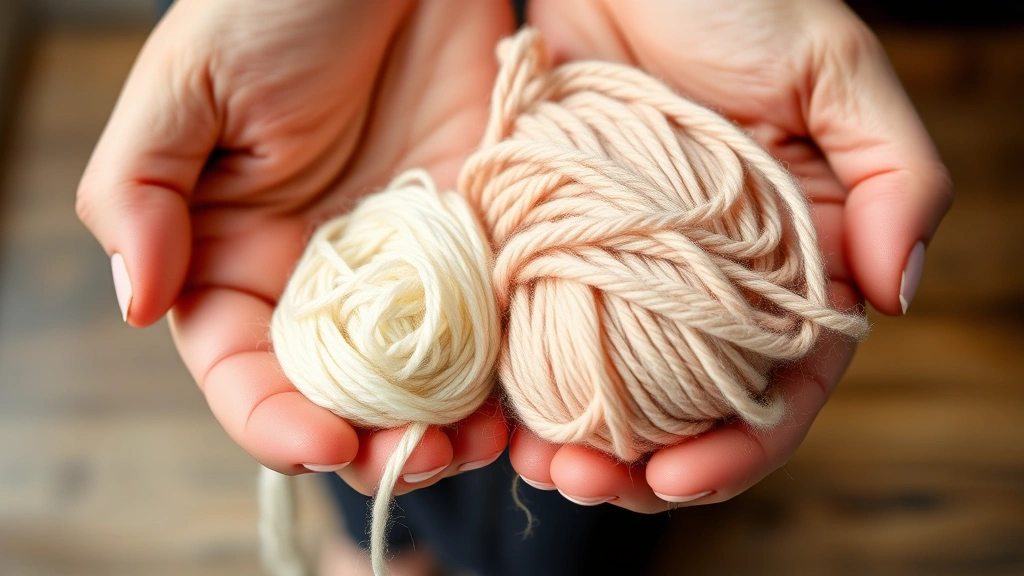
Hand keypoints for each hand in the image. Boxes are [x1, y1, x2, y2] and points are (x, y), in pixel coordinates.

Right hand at [76, 0, 514, 494]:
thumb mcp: (187, 81)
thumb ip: (142, 191)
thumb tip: (137, 302)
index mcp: (236, 259)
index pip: (245, 372)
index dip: (276, 423)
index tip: (325, 445)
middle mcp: (323, 280)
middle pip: (343, 398)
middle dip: (379, 443)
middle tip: (428, 455)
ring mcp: (407, 267)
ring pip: (424, 380)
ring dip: (451, 424)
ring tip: (484, 441)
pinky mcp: (476, 240)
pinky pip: (492, 323)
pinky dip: (507, 369)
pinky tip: (526, 396)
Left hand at [511, 0, 952, 511]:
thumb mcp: (830, 67)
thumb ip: (895, 173)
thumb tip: (901, 291)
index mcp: (788, 259)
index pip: (780, 382)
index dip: (741, 444)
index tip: (681, 475)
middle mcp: (708, 280)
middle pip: (687, 405)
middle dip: (644, 464)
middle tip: (587, 484)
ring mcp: (627, 269)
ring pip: (611, 385)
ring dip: (578, 439)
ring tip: (538, 463)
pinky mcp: (556, 244)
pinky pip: (541, 330)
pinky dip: (525, 379)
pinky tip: (500, 410)